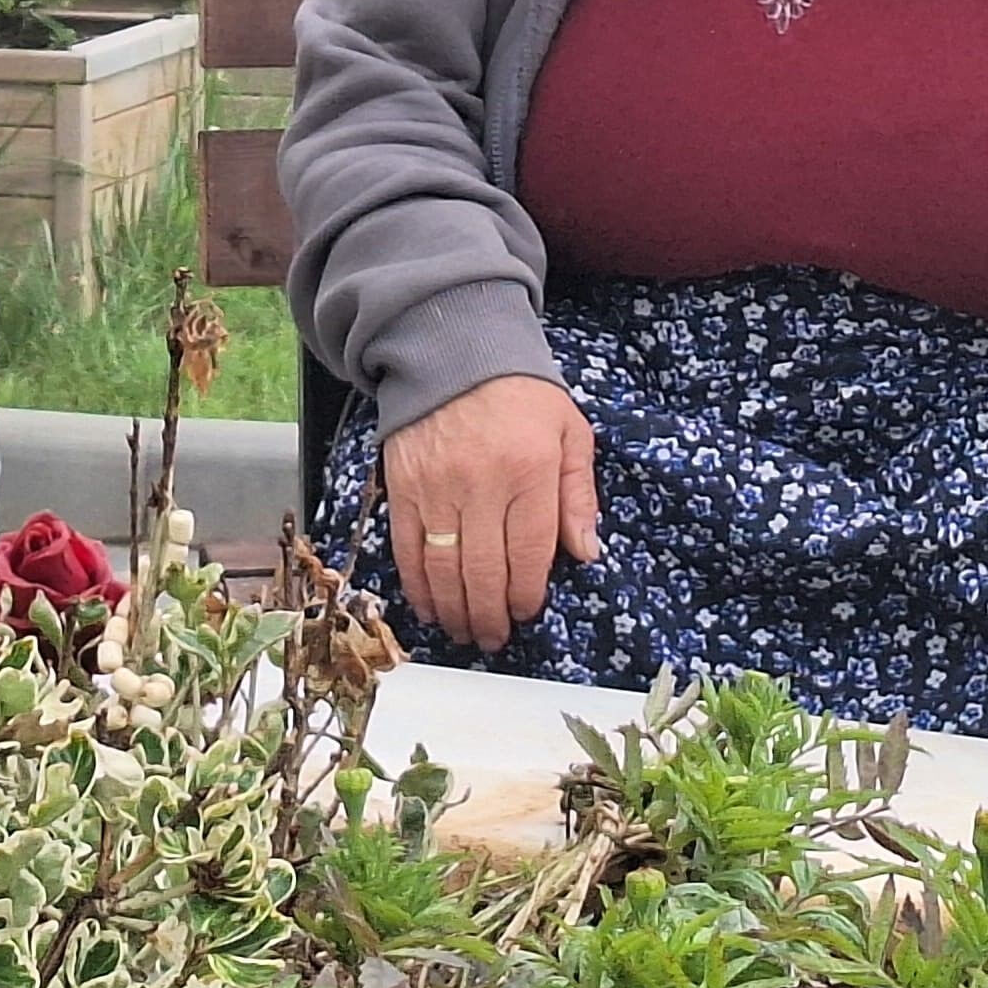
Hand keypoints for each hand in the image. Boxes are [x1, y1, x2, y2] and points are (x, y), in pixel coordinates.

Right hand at [381, 374, 601, 650]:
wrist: (452, 348)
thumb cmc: (519, 392)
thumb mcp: (569, 431)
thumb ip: (578, 494)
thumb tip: (586, 552)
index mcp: (529, 470)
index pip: (530, 552)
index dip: (527, 594)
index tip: (526, 612)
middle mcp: (481, 484)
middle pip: (484, 571)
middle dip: (490, 616)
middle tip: (494, 638)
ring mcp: (435, 488)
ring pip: (443, 568)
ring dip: (455, 610)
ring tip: (465, 631)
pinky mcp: (401, 487)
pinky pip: (407, 549)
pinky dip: (417, 585)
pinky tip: (430, 606)